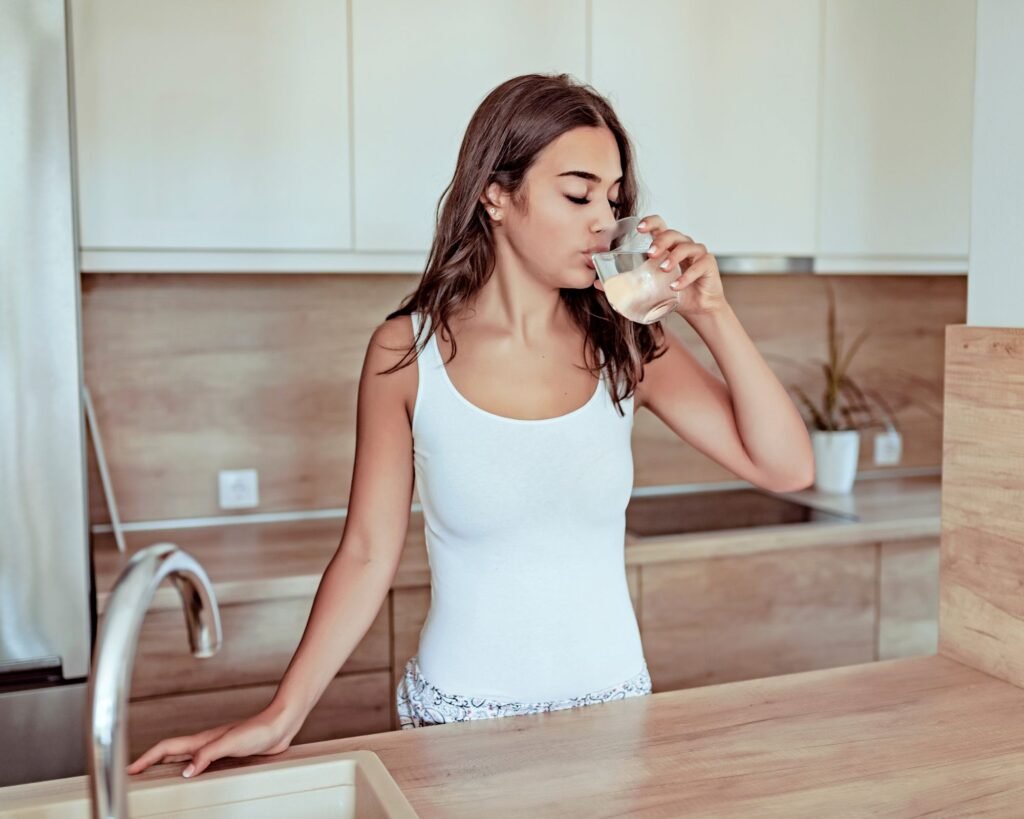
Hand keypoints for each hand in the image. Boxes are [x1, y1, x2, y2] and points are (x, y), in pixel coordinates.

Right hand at [126, 706, 297, 778]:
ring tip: (155, 777)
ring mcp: (215, 748)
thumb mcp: (231, 743)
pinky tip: (191, 777)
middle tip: (135, 775)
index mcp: (202, 740)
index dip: (146, 759)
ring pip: (183, 758)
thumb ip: (208, 755)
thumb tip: (187, 771)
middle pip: (170, 753)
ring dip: (166, 766)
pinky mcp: (227, 754)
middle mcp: (205, 743)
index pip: (166, 748)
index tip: (130, 770)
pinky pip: (199, 763)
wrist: (279, 725)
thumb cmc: (259, 729)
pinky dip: (187, 770)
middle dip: (150, 763)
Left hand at [635, 214, 726, 317]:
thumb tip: (600, 284)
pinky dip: (686, 276)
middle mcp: (683, 245)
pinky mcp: (708, 264)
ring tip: (663, 269)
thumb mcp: (650, 286)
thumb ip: (630, 281)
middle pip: (672, 234)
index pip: (659, 226)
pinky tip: (675, 286)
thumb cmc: (675, 293)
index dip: (650, 223)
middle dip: (660, 241)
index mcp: (668, 245)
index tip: (639, 228)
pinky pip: (698, 265)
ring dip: (673, 257)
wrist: (698, 308)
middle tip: (650, 254)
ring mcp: (697, 253)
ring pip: (686, 246)